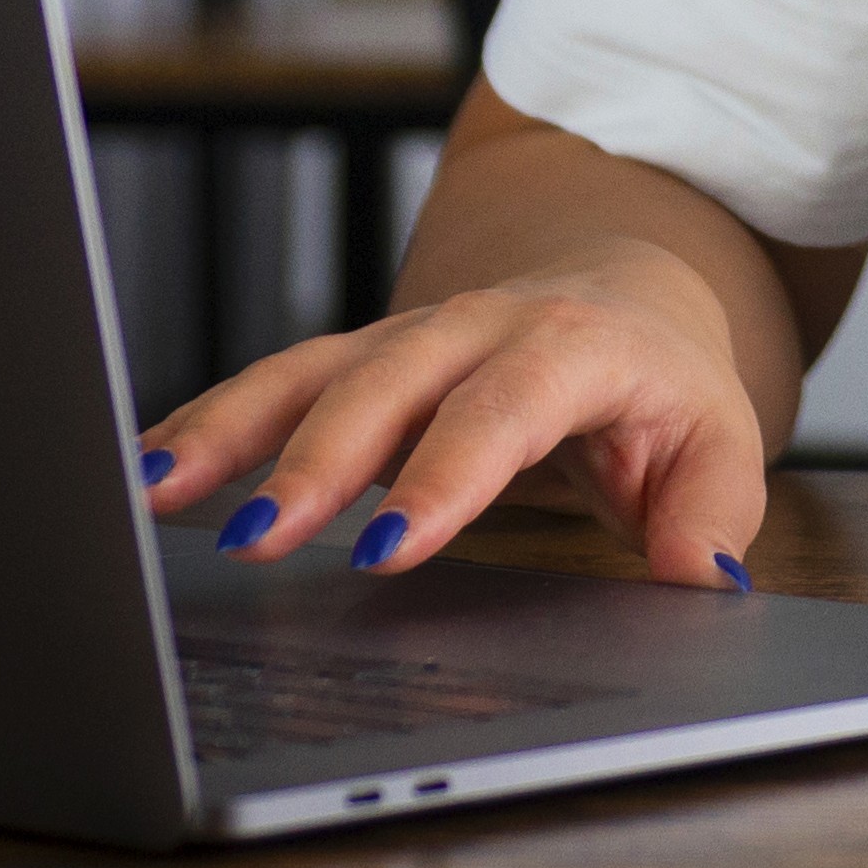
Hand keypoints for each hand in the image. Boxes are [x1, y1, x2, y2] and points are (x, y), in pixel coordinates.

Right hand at [134, 241, 768, 589]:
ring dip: (230, 431)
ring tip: (155, 492)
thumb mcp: (720, 441)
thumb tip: (703, 575)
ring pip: (308, 373)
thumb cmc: (663, 383)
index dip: (446, 474)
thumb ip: (713, 511)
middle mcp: (475, 329)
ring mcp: (405, 341)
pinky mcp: (357, 362)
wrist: (626, 291)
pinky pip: (276, 385)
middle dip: (316, 460)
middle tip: (260, 539)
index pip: (504, 408)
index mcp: (571, 346)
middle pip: (385, 386)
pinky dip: (208, 424)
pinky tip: (147, 472)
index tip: (393, 546)